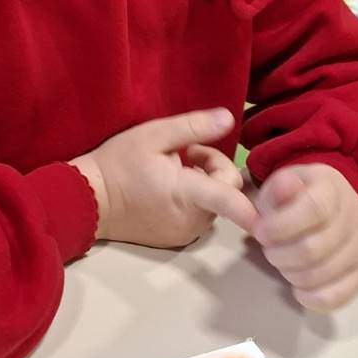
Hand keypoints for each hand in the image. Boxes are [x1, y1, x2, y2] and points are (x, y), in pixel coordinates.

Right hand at [72, 109, 255, 249]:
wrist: (87, 200)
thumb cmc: (118, 163)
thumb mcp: (153, 135)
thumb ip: (193, 127)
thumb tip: (228, 118)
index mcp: (186, 192)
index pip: (226, 199)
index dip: (249, 208)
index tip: (269, 220)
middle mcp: (190, 219)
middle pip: (225, 191)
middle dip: (212, 169)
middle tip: (185, 154)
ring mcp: (183, 233)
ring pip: (214, 205)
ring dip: (204, 185)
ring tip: (172, 170)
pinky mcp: (176, 240)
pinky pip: (199, 216)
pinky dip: (193, 201)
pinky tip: (167, 189)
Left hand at [251, 164, 357, 309]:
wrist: (330, 206)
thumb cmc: (296, 197)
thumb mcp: (281, 184)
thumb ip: (277, 189)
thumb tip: (284, 187)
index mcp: (333, 188)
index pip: (314, 209)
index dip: (281, 226)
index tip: (260, 233)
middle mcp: (355, 216)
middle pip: (314, 248)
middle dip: (279, 254)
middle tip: (269, 250)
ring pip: (323, 274)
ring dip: (291, 274)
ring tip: (282, 262)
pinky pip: (338, 296)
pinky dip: (311, 298)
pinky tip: (297, 288)